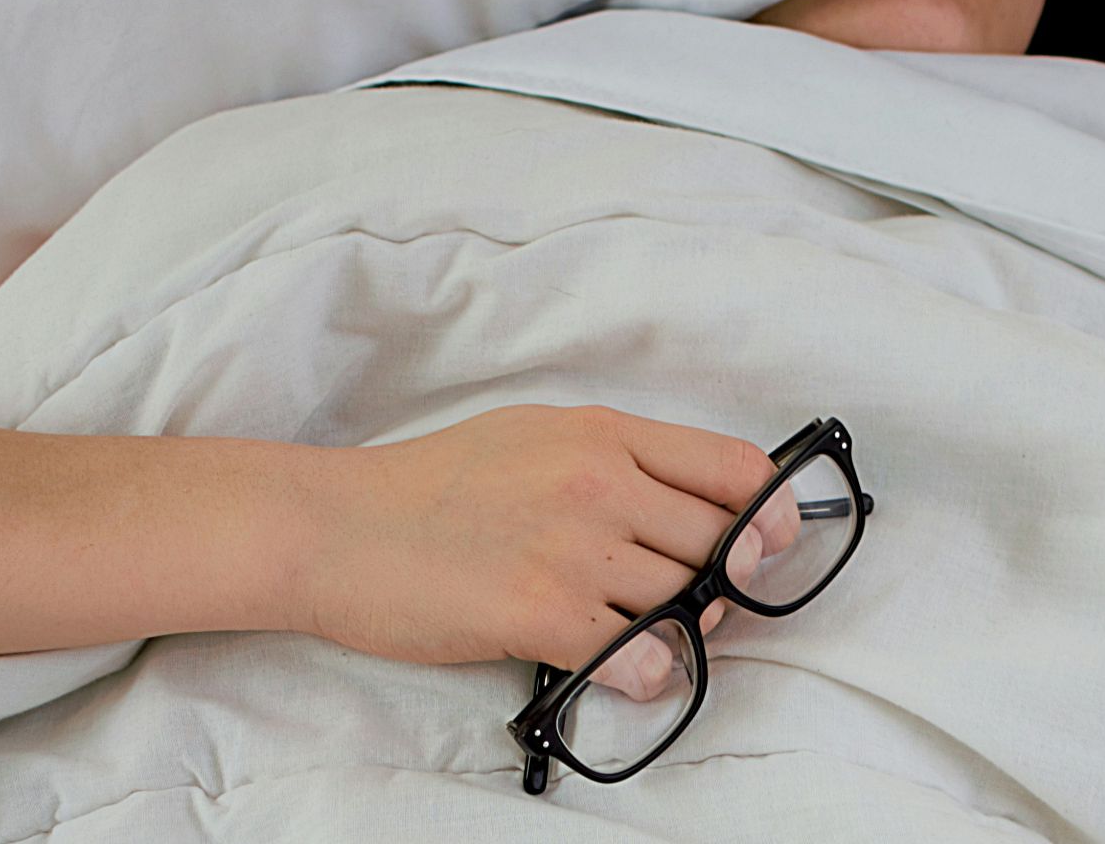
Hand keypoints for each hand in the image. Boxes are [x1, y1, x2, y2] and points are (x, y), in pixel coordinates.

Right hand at [291, 404, 787, 697]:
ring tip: (647, 636)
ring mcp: (572, 546)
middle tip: (697, 604)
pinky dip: (648, 672)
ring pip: (686, 601)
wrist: (334, 526)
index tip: (771, 544)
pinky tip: (624, 668)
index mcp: (602, 433)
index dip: (771, 514)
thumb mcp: (533, 435)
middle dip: (725, 584)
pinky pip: (641, 654)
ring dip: (684, 631)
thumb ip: (615, 461)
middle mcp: (598, 481)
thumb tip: (689, 506)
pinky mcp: (540, 611)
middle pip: (721, 543)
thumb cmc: (429, 486)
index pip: (734, 467)